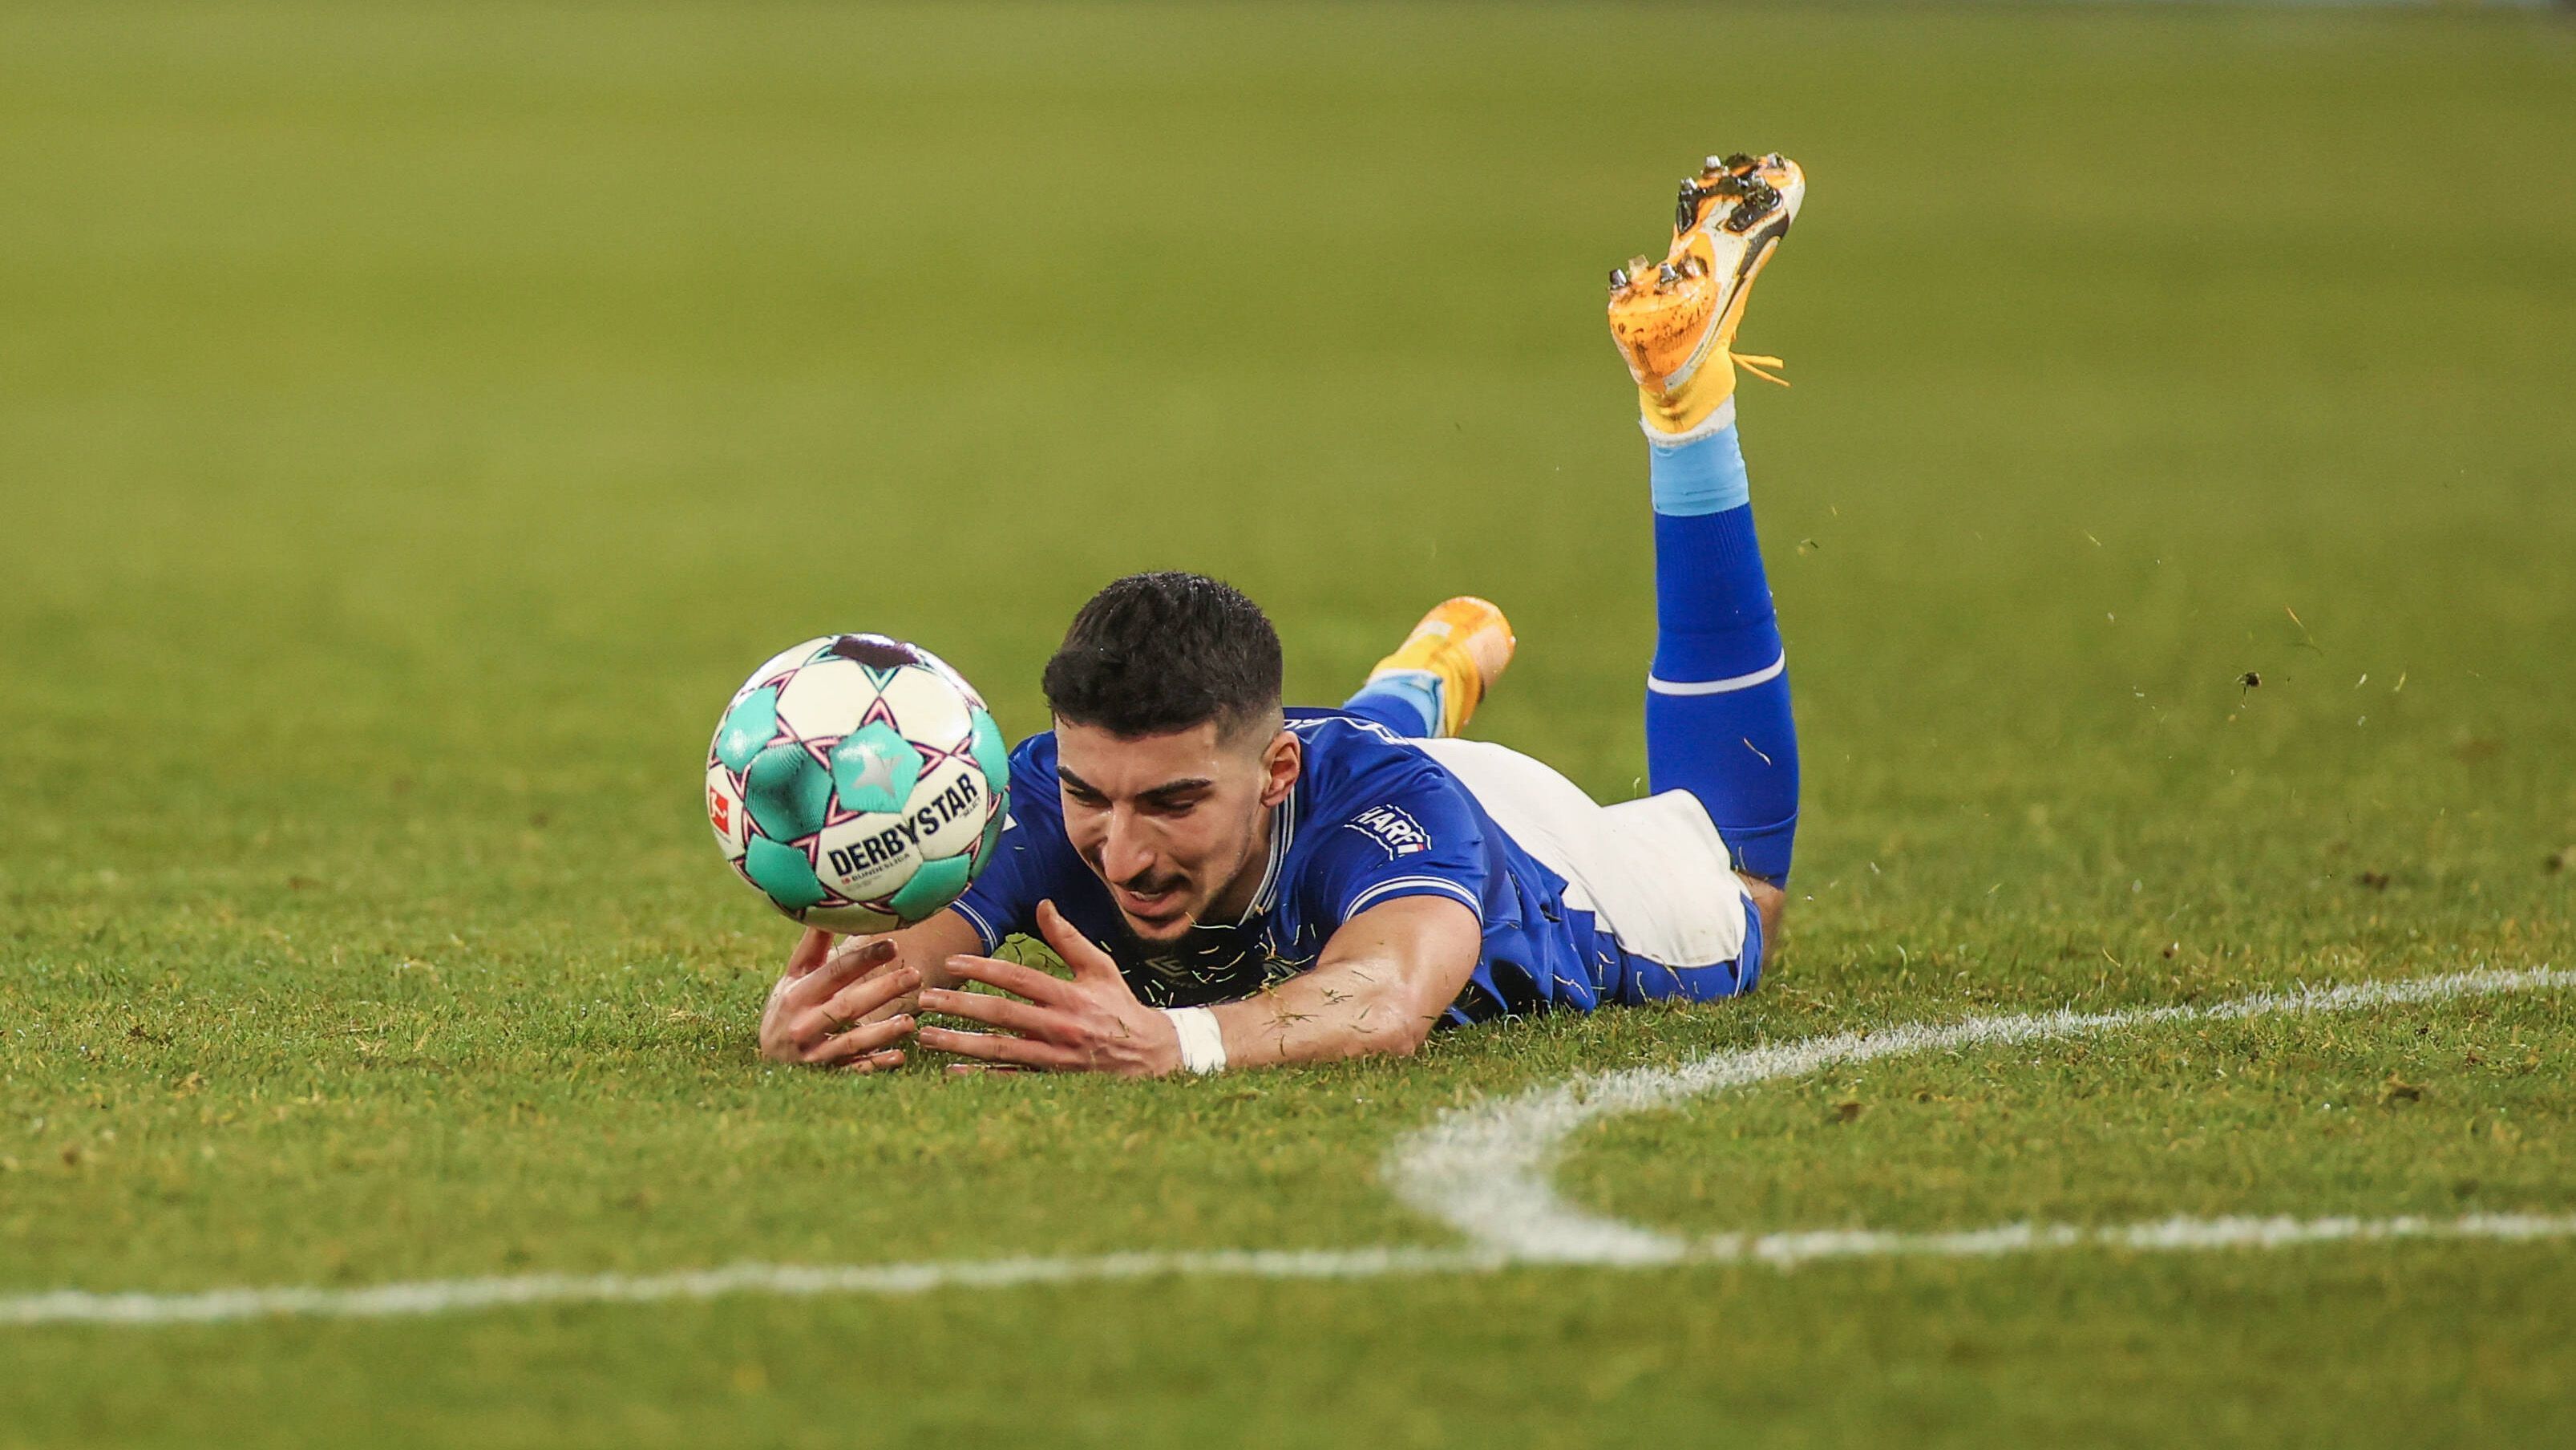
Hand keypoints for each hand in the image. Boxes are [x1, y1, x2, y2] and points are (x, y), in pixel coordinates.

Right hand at [758, 929, 919, 1071]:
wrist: (765, 1057)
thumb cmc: (786, 1007)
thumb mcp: (792, 977)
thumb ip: (812, 948)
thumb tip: (826, 908)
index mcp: (798, 994)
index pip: (834, 973)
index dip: (863, 959)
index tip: (892, 945)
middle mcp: (803, 1024)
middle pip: (847, 1005)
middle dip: (882, 990)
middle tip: (916, 975)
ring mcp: (814, 1052)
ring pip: (851, 1042)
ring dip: (882, 1032)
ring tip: (910, 1020)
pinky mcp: (825, 1074)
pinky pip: (853, 1070)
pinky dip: (875, 1064)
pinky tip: (899, 1057)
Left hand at [916, 900, 1181, 1075]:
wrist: (1152, 1057)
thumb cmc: (1120, 1006)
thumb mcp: (1100, 968)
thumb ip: (1068, 939)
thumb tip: (1044, 904)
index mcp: (1071, 995)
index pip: (1020, 978)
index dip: (985, 968)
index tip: (953, 962)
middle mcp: (1061, 1027)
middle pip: (1002, 1014)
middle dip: (960, 1005)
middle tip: (924, 999)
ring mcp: (1055, 1058)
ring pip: (1000, 1049)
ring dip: (960, 1043)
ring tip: (926, 1035)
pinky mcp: (1053, 1081)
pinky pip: (1010, 1079)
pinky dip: (980, 1077)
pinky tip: (950, 1073)